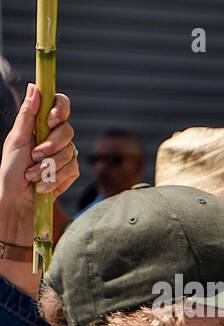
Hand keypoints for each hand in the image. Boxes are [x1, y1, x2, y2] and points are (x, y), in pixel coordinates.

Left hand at [1, 85, 76, 242]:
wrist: (17, 200)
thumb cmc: (10, 170)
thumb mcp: (16, 140)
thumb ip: (27, 115)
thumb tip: (34, 87)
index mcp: (41, 125)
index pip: (60, 105)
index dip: (60, 108)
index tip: (50, 119)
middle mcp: (55, 137)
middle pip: (68, 130)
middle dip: (51, 145)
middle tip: (36, 156)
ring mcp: (65, 155)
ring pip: (70, 152)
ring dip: (49, 166)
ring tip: (33, 175)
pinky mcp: (71, 172)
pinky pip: (73, 170)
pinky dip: (56, 178)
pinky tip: (43, 185)